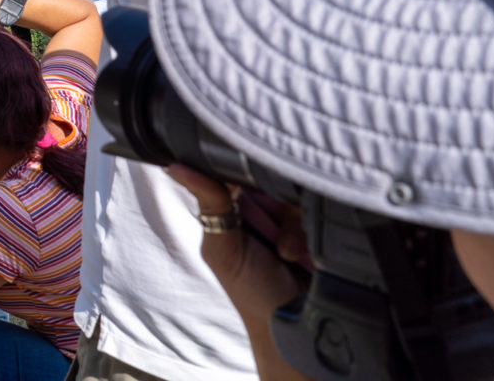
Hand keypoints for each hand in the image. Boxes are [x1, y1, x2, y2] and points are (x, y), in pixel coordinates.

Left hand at [167, 165, 307, 321]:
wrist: (292, 326)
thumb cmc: (250, 292)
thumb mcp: (224, 248)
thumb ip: (209, 205)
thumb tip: (175, 167)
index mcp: (233, 204)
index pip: (236, 167)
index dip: (243, 168)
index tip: (247, 185)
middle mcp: (263, 205)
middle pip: (271, 177)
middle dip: (274, 204)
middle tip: (269, 235)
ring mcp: (291, 215)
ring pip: (295, 194)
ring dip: (290, 225)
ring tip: (284, 253)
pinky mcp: (317, 225)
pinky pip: (318, 209)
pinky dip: (306, 232)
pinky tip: (297, 254)